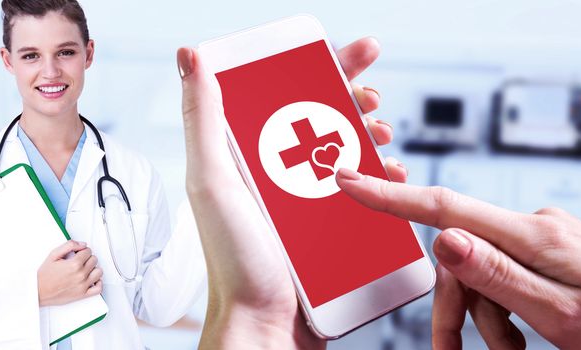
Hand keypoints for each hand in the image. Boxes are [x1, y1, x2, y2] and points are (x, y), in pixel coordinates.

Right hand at [37, 240, 102, 306]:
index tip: (78, 254)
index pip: (88, 251)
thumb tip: (82, 244)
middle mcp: (80, 275)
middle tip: (79, 261)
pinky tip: (92, 279)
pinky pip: (98, 288)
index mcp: (74, 264)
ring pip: (99, 272)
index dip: (82, 251)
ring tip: (85, 269)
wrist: (38, 291)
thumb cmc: (44, 275)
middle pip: (94, 260)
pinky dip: (98, 283)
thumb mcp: (53, 254)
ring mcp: (83, 285)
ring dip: (93, 269)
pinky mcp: (83, 295)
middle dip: (87, 258)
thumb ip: (69, 245)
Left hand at [178, 37, 404, 348]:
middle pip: (318, 116)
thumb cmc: (233, 263)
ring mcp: (302, 200)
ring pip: (344, 151)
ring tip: (381, 133)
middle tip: (370, 95)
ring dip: (368, 134)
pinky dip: (379, 178)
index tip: (346, 54)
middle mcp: (273, 173)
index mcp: (243, 155)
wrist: (265, 327)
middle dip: (351, 96)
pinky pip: (360, 192)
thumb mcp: (213, 182)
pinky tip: (389, 176)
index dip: (316, 66)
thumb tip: (190, 56)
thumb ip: (203, 119)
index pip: (280, 93)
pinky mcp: (328, 227)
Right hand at [336, 169, 580, 348]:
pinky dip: (502, 310)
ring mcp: (542, 238)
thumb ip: (497, 274)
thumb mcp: (559, 315)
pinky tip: (523, 336)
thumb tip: (443, 236)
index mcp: (535, 236)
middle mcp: (535, 227)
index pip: (445, 207)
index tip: (348, 179)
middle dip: (452, 307)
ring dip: (484, 318)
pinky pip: (504, 276)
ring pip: (480, 272)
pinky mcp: (547, 252)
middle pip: (459, 256)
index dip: (389, 195)